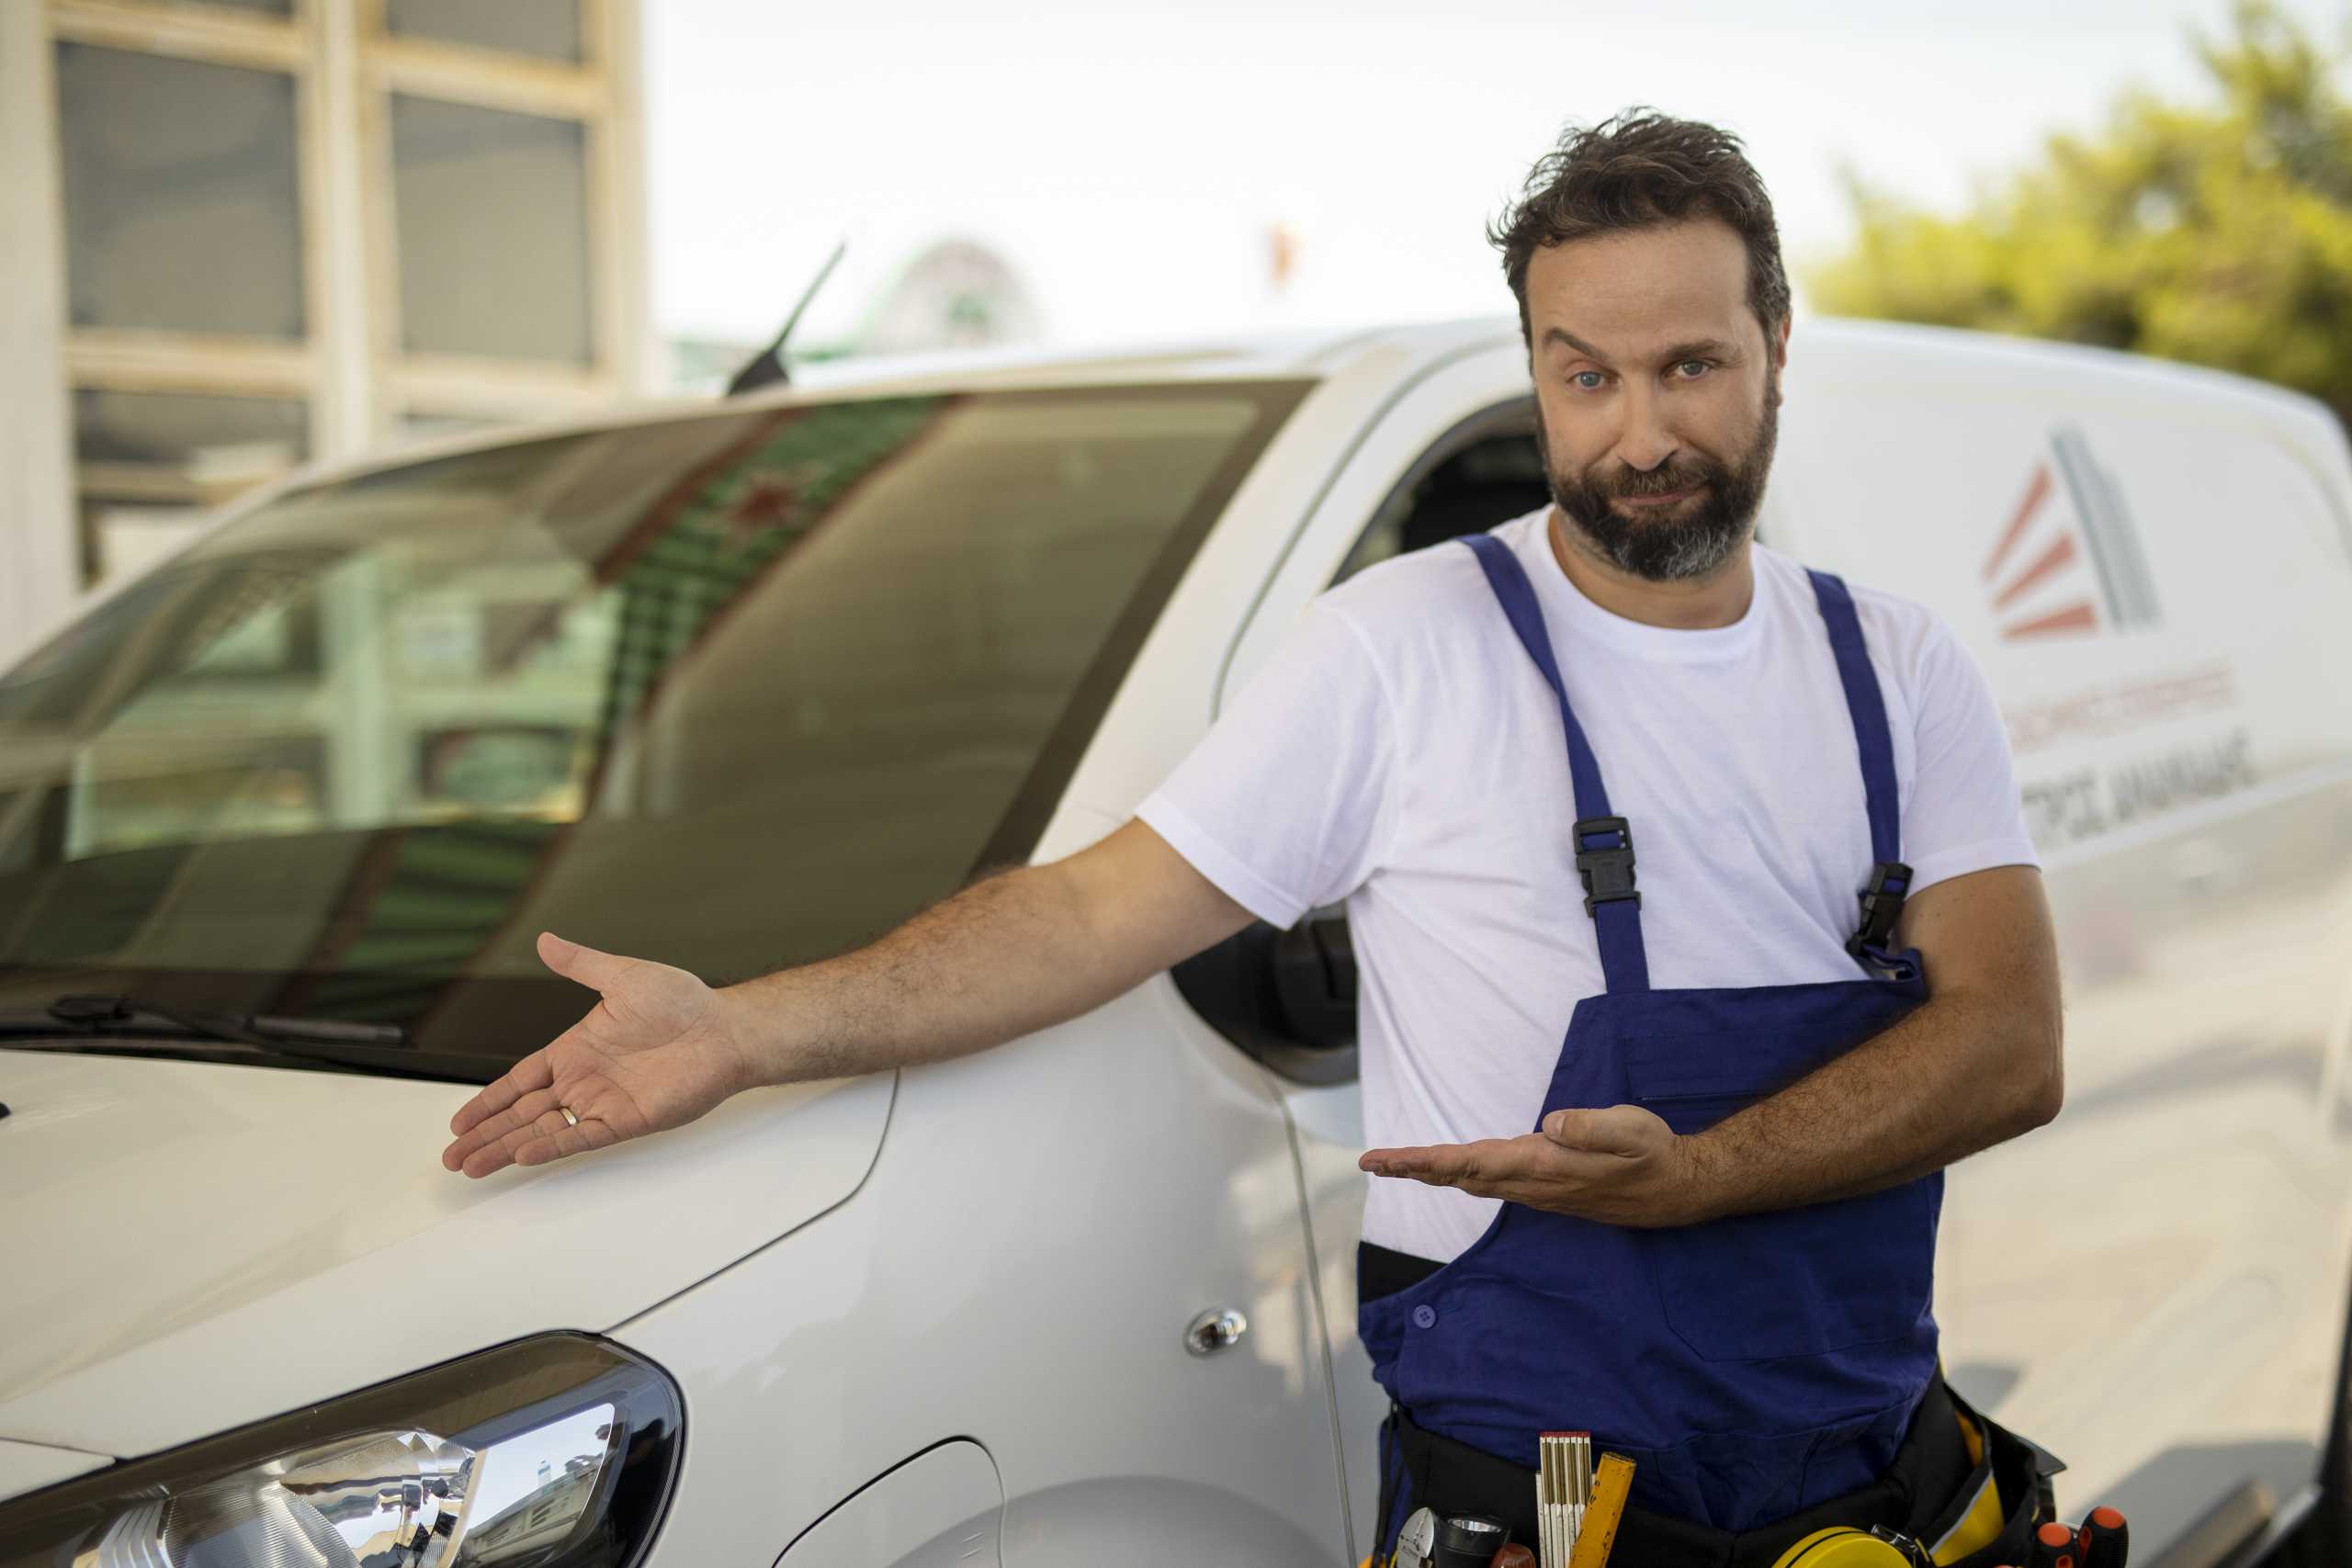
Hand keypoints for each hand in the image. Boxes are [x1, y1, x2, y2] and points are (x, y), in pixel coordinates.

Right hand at [440, 932, 754, 1177]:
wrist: (724, 1028)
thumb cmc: (682, 1002)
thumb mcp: (621, 976)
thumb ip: (580, 964)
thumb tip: (545, 939)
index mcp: (576, 1049)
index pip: (519, 1080)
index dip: (488, 1100)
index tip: (459, 1120)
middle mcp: (585, 1079)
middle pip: (522, 1113)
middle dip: (485, 1133)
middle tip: (451, 1156)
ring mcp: (604, 1101)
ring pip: (543, 1130)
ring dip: (506, 1147)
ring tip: (471, 1165)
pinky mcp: (627, 1118)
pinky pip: (581, 1135)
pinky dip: (551, 1146)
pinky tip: (521, 1154)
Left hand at [1357, 1104, 1709, 1227]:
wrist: (1678, 1189)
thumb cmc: (1653, 1153)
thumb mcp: (1630, 1131)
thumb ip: (1591, 1128)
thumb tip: (1552, 1125)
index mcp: (1542, 1165)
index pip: (1471, 1163)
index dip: (1426, 1161)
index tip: (1389, 1161)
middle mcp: (1532, 1183)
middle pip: (1461, 1176)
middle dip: (1414, 1169)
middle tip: (1370, 1162)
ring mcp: (1537, 1189)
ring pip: (1473, 1181)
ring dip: (1432, 1173)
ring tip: (1394, 1165)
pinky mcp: (1546, 1188)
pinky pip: (1491, 1182)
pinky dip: (1460, 1176)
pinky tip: (1448, 1173)